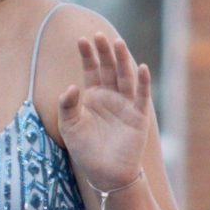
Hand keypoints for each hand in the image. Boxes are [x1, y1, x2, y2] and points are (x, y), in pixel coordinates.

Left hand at [58, 32, 150, 189]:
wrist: (105, 174)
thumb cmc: (85, 150)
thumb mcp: (69, 126)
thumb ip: (66, 105)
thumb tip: (71, 86)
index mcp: (93, 96)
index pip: (91, 69)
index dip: (87, 54)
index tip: (81, 39)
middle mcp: (110, 96)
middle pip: (109, 68)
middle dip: (104, 52)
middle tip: (99, 35)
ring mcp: (126, 105)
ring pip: (125, 76)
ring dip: (122, 60)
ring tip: (117, 43)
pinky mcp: (138, 116)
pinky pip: (142, 95)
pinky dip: (143, 81)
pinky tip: (141, 67)